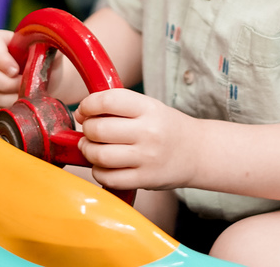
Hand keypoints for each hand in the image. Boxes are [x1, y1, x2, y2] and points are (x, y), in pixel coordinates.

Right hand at [0, 28, 59, 116]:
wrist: (46, 81)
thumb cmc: (46, 63)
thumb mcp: (48, 50)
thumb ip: (46, 44)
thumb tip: (45, 47)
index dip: (0, 58)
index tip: (16, 70)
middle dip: (7, 83)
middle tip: (24, 87)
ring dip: (8, 99)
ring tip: (26, 97)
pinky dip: (3, 110)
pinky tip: (17, 107)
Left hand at [74, 89, 198, 190]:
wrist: (197, 152)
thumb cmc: (167, 128)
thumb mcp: (150, 107)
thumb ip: (120, 107)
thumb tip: (82, 114)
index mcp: (149, 108)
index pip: (108, 100)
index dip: (88, 105)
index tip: (84, 111)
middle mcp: (148, 132)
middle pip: (99, 129)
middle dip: (87, 130)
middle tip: (89, 131)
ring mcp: (147, 158)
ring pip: (100, 155)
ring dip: (88, 151)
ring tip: (92, 148)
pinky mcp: (144, 179)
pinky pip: (109, 178)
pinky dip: (98, 172)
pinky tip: (102, 165)